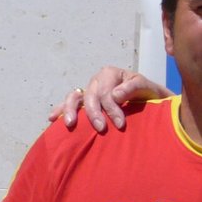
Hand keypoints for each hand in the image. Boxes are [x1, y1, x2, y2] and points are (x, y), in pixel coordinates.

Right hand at [48, 67, 167, 131]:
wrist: (149, 98)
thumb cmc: (147, 92)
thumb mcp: (145, 87)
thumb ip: (132, 88)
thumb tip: (113, 95)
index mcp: (110, 73)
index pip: (106, 92)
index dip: (111, 108)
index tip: (120, 124)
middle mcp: (97, 80)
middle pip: (90, 96)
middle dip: (94, 113)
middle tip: (102, 129)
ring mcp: (89, 90)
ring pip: (75, 97)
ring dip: (70, 110)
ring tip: (70, 124)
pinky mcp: (85, 101)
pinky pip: (70, 104)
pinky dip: (61, 110)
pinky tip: (52, 119)